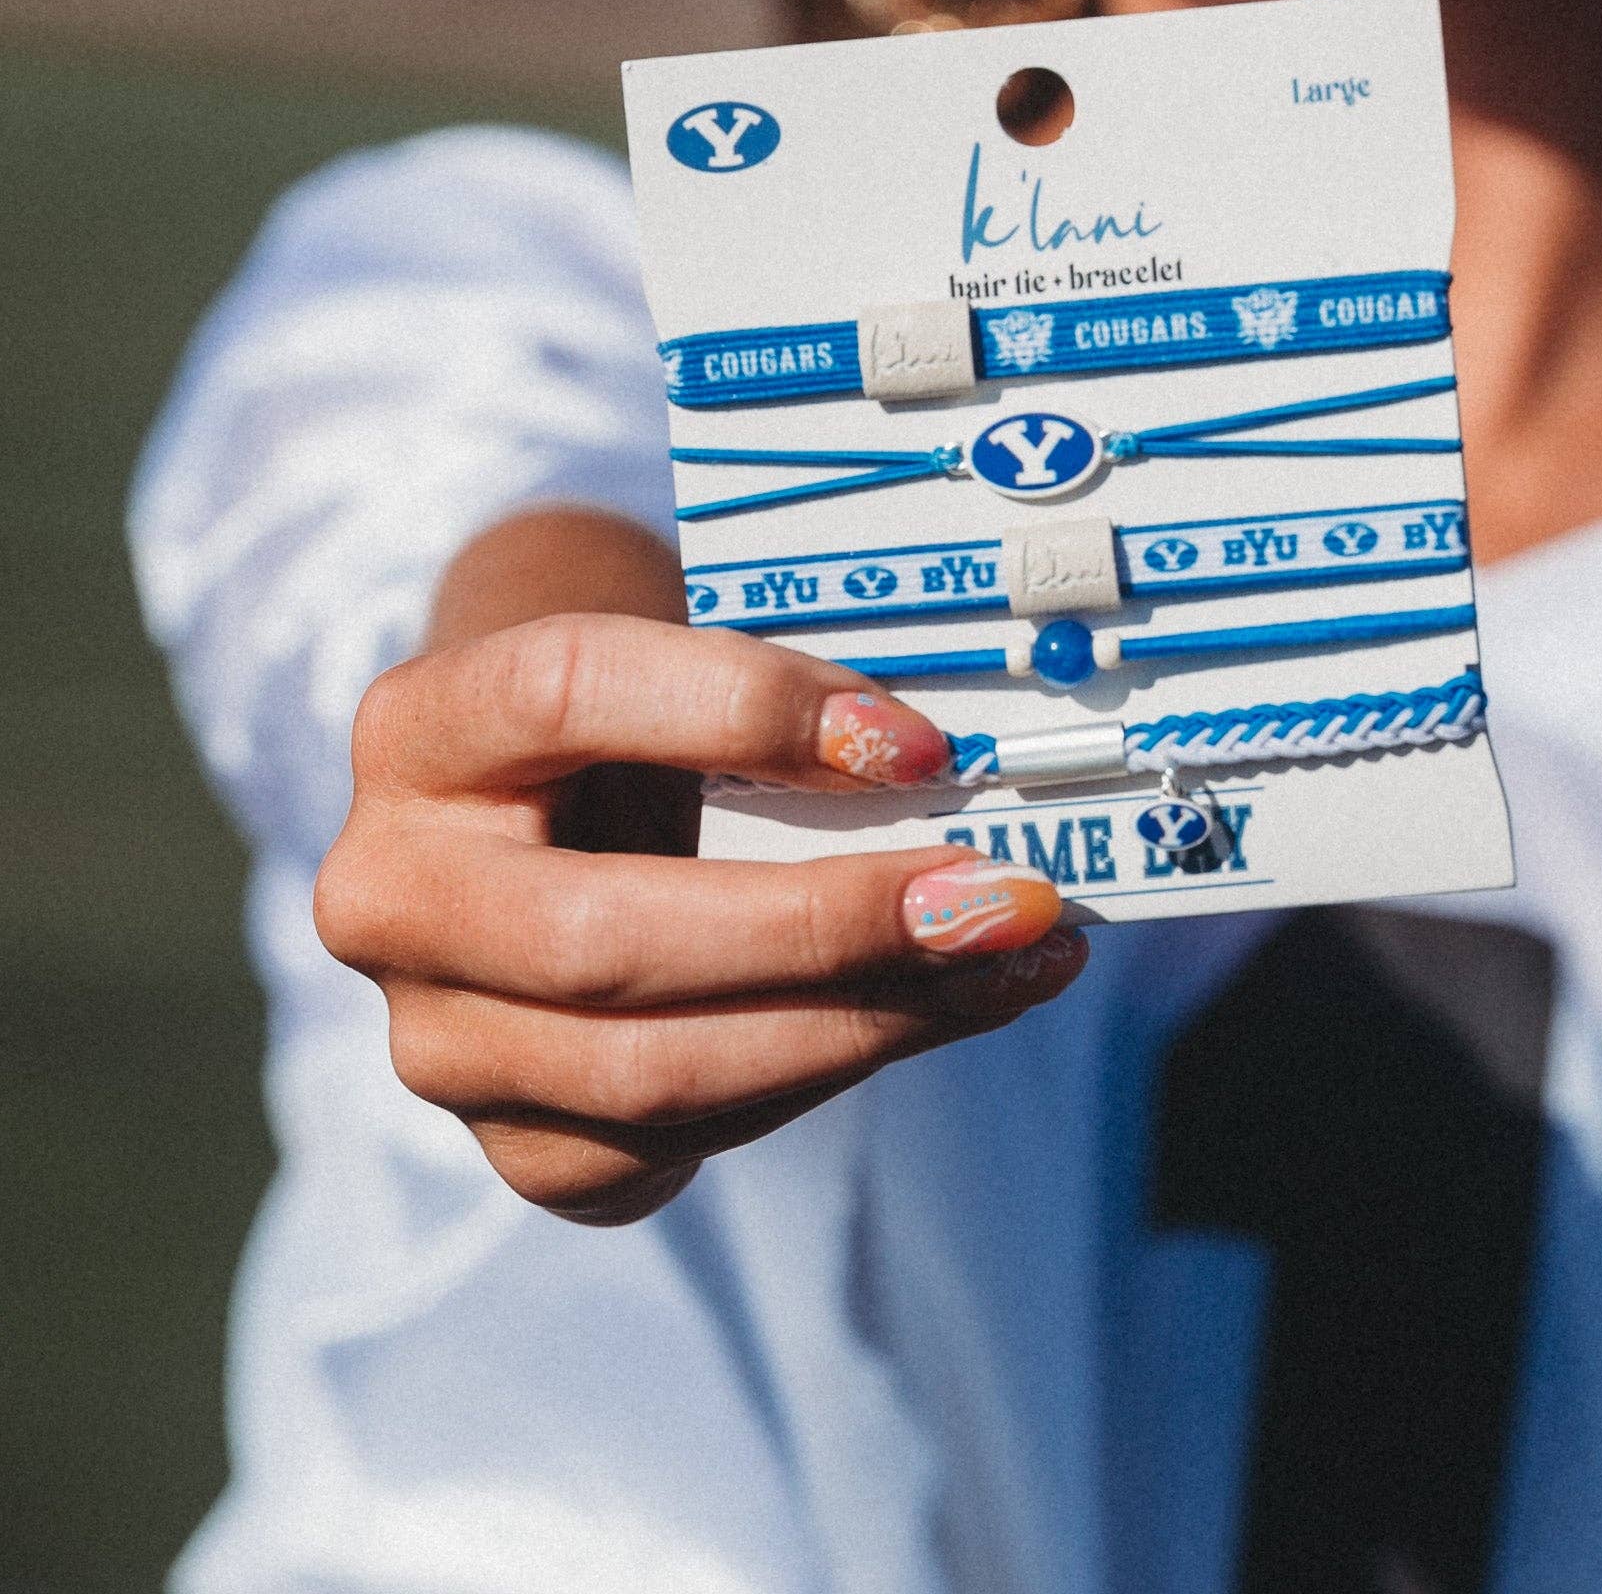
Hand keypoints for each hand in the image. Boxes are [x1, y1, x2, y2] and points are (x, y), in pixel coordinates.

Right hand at [314, 513, 1082, 1224]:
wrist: (543, 804)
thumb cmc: (634, 713)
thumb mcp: (672, 660)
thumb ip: (774, 701)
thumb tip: (947, 771)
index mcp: (418, 729)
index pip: (567, 692)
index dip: (744, 709)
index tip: (916, 742)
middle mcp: (389, 897)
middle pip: (605, 938)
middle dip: (828, 925)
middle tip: (997, 898)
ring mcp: (436, 1044)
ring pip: (651, 1072)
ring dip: (862, 1024)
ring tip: (1007, 962)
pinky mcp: (513, 1144)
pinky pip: (680, 1144)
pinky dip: (827, 1075)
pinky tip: (935, 1014)